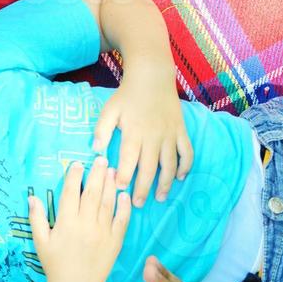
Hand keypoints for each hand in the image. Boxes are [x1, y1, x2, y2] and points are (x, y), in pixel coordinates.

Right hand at [29, 157, 131, 281]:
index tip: (77, 164)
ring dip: (110, 184)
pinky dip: (124, 206)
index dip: (74, 176)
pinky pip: (122, 220)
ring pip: (108, 202)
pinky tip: (124, 195)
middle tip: (101, 159)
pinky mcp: (115, 241)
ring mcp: (103, 232)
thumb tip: (32, 197)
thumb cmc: (55, 265)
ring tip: (111, 170)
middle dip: (96, 174)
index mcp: (66, 223)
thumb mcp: (40, 241)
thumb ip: (37, 218)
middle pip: (93, 193)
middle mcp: (86, 224)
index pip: (71, 193)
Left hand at [93, 65, 193, 205]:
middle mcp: (153, 137)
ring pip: (170, 164)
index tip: (119, 189)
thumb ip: (101, 129)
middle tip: (139, 204)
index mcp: (133, 132)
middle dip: (144, 187)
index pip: (128, 159)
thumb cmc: (127, 95)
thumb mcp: (109, 109)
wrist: (152, 77)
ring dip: (165, 183)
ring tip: (160, 197)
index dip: (124, 175)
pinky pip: (187, 152)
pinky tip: (180, 177)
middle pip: (149, 167)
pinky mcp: (180, 131)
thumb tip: (95, 150)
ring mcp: (170, 135)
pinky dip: (185, 166)